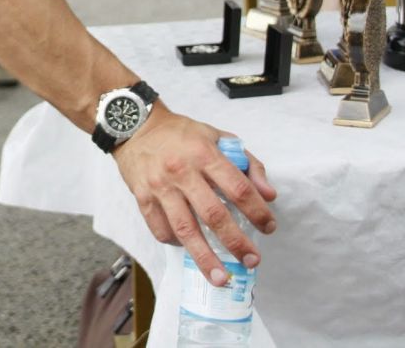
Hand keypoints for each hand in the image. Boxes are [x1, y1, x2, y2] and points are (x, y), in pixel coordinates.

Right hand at [113, 105, 275, 285]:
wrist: (135, 126)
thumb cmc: (180, 133)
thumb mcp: (217, 137)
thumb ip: (247, 163)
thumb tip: (268, 195)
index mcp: (204, 154)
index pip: (238, 188)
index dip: (257, 211)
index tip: (269, 227)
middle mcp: (182, 172)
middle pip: (214, 215)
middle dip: (236, 243)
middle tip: (252, 260)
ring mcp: (160, 187)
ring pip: (186, 230)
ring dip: (206, 258)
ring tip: (222, 278)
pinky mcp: (142, 198)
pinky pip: (160, 230)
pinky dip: (177, 243)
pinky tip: (190, 249)